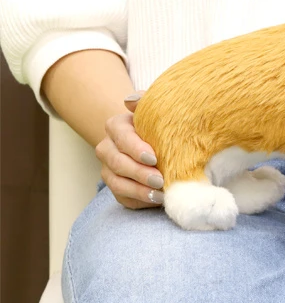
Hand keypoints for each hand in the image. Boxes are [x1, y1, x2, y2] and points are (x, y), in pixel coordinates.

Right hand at [95, 91, 164, 208]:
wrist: (151, 140)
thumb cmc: (155, 123)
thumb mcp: (152, 109)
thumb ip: (144, 101)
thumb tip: (130, 101)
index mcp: (115, 126)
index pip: (122, 138)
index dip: (136, 149)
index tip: (153, 158)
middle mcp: (107, 148)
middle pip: (118, 163)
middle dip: (139, 173)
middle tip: (159, 179)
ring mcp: (109, 170)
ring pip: (117, 183)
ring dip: (138, 191)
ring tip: (159, 194)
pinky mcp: (116, 187)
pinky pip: (123, 198)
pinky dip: (139, 201)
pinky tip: (155, 201)